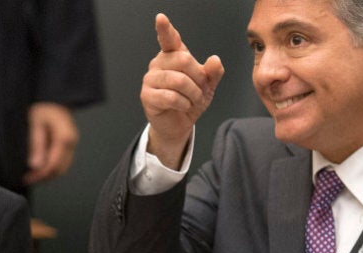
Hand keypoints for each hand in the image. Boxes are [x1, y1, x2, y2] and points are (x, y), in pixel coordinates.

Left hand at [24, 102, 78, 183]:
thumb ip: (36, 144)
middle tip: (26, 178)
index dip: (40, 174)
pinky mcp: (68, 144)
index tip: (26, 178)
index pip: (54, 164)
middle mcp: (72, 143)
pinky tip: (39, 166)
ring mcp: (72, 144)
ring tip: (31, 174)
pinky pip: (62, 160)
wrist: (53, 97)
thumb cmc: (43, 107)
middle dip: (43, 176)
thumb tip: (35, 165)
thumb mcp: (35, 123)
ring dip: (47, 173)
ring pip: (62, 167)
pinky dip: (51, 166)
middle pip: (60, 168)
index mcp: (65, 138)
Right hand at [140, 13, 224, 168]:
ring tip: (193, 100)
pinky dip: (184, 104)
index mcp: (173, 56)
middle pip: (184, 60)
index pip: (169, 39)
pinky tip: (183, 107)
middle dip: (199, 79)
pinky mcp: (147, 95)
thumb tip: (215, 59)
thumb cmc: (191, 100)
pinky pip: (170, 97)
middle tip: (200, 90)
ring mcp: (151, 79)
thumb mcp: (208, 86)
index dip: (165, 29)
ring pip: (178, 80)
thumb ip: (213, 72)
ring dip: (193, 94)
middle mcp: (159, 63)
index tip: (161, 18)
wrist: (180, 124)